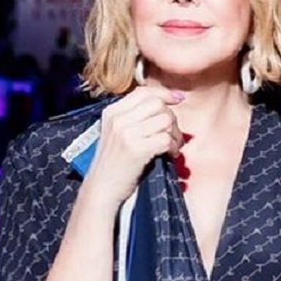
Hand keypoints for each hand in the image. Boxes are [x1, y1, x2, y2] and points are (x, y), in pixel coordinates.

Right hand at [87, 86, 184, 204]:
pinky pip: (166, 138)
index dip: (165, 93)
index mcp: (112, 112)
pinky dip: (173, 147)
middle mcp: (118, 119)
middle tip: (172, 135)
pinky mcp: (136, 149)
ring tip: (171, 146)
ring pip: (165, 120)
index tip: (178, 99)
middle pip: (158, 104)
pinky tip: (168, 154)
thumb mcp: (116, 133)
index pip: (144, 92)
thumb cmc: (113, 164)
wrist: (102, 189)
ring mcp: (126, 133)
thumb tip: (165, 104)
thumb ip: (134, 117)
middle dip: (171, 119)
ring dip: (175, 134)